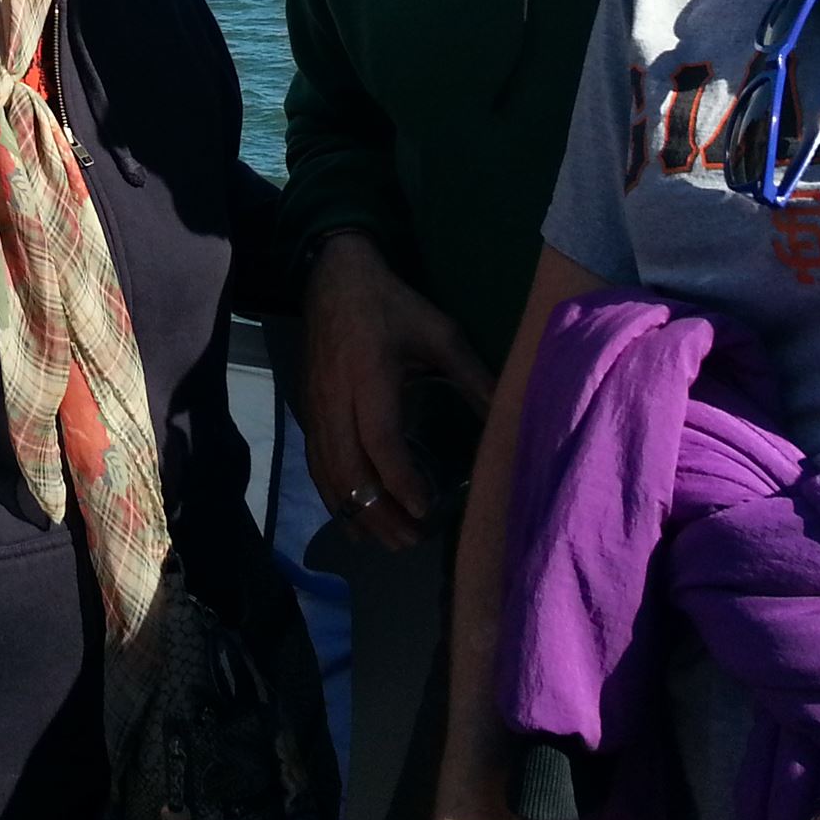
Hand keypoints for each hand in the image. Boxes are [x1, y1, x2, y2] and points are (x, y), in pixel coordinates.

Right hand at [301, 232, 493, 548]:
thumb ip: (472, 374)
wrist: (332, 278)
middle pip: (350, 468)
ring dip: (357, 511)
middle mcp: (337, 399)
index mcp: (370, 377)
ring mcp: (317, 407)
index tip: (424, 510)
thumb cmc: (391, 304)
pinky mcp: (309, 411)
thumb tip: (510, 412)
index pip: (380, 440)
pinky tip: (352, 520)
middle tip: (411, 541)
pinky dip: (333, 496)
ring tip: (388, 541)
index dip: (399, 478)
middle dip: (379, 511)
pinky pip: (317, 463)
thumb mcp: (439, 332)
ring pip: (330, 472)